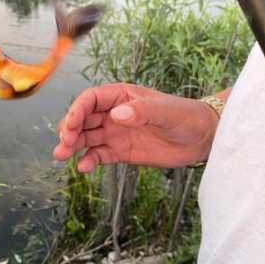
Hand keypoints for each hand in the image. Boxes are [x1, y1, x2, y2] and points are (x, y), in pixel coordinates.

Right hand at [54, 84, 218, 172]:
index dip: (77, 110)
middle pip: (83, 119)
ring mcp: (116, 133)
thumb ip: (142, 111)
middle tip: (64, 143)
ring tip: (62, 156)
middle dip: (69, 129)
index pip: (91, 99)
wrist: (202, 138)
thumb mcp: (166, 112)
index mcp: (121, 96)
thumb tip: (117, 115)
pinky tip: (83, 167)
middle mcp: (113, 114)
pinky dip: (89, 160)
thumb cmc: (186, 117)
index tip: (71, 124)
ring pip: (86, 137)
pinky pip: (99, 155)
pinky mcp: (121, 152)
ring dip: (72, 145)